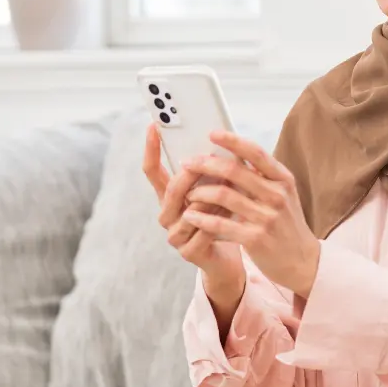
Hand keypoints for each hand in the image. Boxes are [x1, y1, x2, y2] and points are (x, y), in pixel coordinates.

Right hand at [141, 124, 245, 299]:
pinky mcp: (188, 252)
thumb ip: (212, 172)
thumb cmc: (223, 219)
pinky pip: (205, 228)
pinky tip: (236, 211)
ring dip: (214, 197)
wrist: (228, 260)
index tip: (154, 126)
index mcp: (170, 198)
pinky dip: (222, 217)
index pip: (152, 171)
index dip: (151, 149)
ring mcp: (175, 235)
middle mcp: (167, 215)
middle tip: (209, 159)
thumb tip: (222, 142)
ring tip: (234, 187)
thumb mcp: (217, 191)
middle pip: (172, 188)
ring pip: (192, 208)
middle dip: (192, 173)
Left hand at [180, 130, 320, 298]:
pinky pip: (220, 223)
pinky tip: (191, 216)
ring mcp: (266, 217)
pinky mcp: (255, 238)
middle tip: (188, 163)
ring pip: (223, 195)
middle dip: (205, 164)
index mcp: (283, 180)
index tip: (212, 133)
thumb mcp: (283, 195)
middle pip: (234, 171)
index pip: (256, 153)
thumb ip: (263, 177)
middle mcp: (277, 195)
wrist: (302, 261)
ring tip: (188, 193)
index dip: (232, 141)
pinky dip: (201, 218)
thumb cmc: (287, 225)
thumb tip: (233, 155)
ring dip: (199, 192)